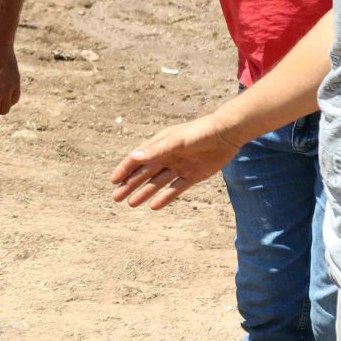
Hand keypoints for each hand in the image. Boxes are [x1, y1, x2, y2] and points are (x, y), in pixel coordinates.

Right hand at [110, 114, 247, 209]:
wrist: (226, 134)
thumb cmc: (199, 133)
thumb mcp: (176, 142)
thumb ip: (156, 151)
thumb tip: (134, 157)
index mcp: (160, 144)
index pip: (137, 159)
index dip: (125, 169)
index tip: (113, 181)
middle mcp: (167, 156)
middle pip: (144, 173)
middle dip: (129, 185)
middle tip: (116, 197)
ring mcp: (180, 167)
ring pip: (157, 183)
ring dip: (144, 192)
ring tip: (130, 204)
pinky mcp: (193, 175)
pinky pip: (175, 189)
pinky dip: (164, 197)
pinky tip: (153, 206)